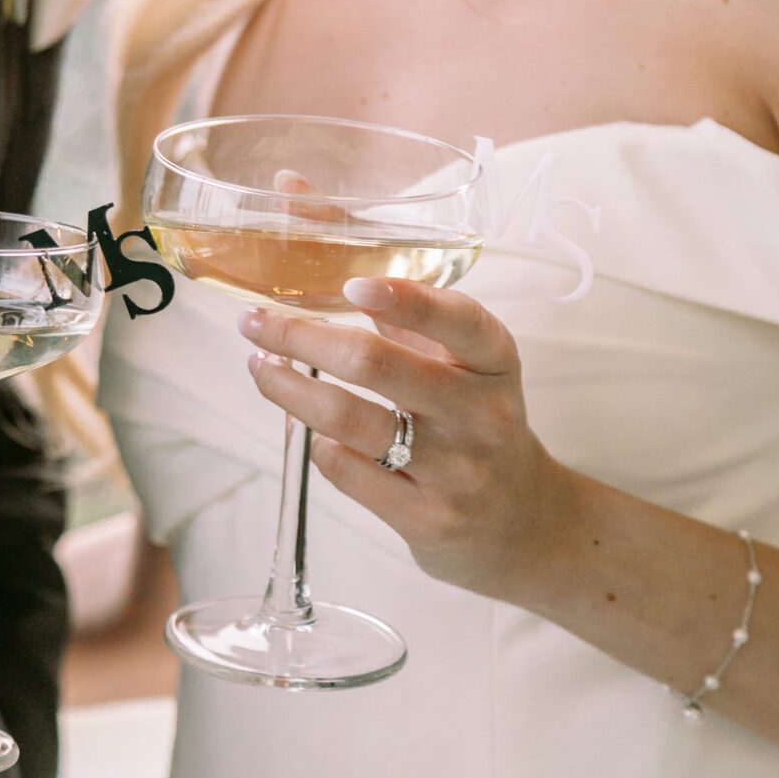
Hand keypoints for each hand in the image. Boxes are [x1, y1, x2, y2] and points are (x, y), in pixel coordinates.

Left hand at [239, 277, 576, 602]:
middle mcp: (480, 414)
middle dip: (302, 338)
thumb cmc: (474, 421)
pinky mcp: (426, 518)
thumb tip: (331, 254)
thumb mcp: (464, 364)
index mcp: (494, 362)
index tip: (351, 284)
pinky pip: (347, 470)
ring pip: (350, 420)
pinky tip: (309, 429)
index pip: (457, 320)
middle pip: (377, 365)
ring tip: (260, 368)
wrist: (523, 523)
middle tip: (256, 322)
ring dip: (290, 390)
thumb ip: (409, 314)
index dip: (404, 299)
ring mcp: (455, 471)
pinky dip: (316, 442)